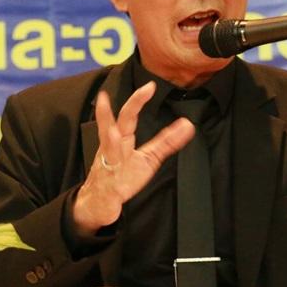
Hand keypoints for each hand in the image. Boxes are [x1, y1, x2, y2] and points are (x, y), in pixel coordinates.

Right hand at [71, 81, 194, 235]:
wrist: (98, 201)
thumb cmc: (122, 175)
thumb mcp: (149, 158)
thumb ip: (167, 142)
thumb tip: (188, 125)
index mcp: (122, 139)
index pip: (129, 115)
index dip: (139, 100)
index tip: (151, 85)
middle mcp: (112, 147)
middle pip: (119, 122)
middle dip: (131, 107)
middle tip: (144, 90)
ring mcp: (108, 164)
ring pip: (107, 147)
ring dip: (110, 139)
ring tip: (113, 131)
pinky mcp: (108, 184)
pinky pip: (109, 175)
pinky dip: (111, 170)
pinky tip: (113, 164)